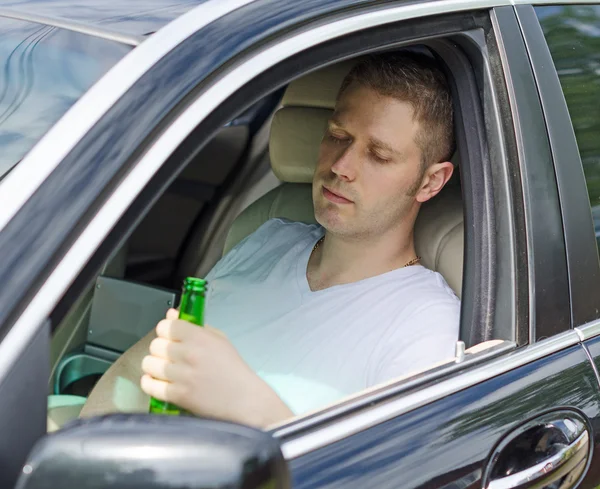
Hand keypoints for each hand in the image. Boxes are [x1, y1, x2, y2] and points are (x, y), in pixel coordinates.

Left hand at [140, 309, 292, 427]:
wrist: (243, 398)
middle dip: (161, 349)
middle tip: (170, 355)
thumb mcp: (219, 340)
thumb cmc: (232, 367)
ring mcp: (181, 376)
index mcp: (199, 338)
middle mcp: (188, 354)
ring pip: (149, 363)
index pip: (166, 326)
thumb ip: (195, 326)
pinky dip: (149, 383)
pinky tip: (156, 381)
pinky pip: (149, 386)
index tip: (172, 337)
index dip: (166, 331)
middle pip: (155, 344)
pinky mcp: (177, 396)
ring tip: (164, 369)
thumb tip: (170, 314)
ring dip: (154, 365)